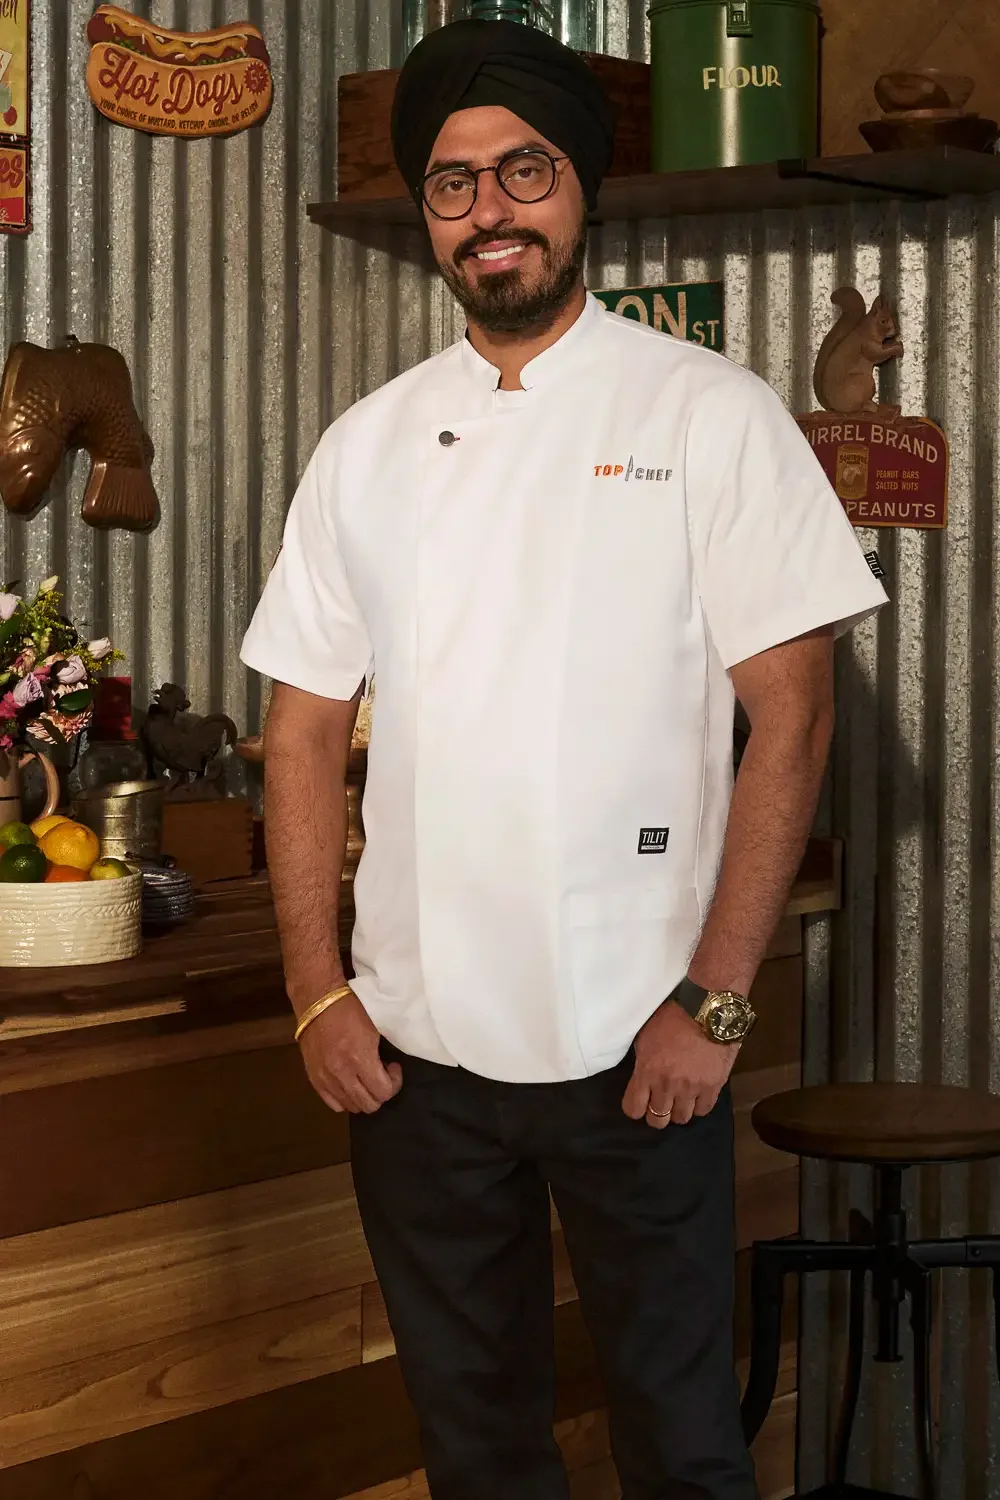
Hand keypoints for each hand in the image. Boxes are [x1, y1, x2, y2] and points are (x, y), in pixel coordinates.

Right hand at [298, 994, 401, 1113]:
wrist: (317, 1001)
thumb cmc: (350, 1009)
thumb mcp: (374, 1028)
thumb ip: (379, 1054)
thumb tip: (387, 1069)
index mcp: (360, 1058)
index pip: (383, 1092)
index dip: (394, 1083)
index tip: (393, 1067)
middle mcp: (342, 1073)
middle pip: (369, 1105)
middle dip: (381, 1092)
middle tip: (381, 1074)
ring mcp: (325, 1078)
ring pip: (351, 1107)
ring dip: (363, 1096)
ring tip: (364, 1078)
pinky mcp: (314, 1078)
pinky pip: (333, 1103)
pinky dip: (345, 1098)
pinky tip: (349, 1083)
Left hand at [623, 1000, 739, 1129]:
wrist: (708, 1010)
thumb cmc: (673, 1016)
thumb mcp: (646, 1036)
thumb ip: (643, 1061)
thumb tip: (641, 1075)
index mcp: (647, 1071)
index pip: (633, 1109)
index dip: (635, 1108)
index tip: (640, 1102)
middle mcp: (667, 1085)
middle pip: (657, 1119)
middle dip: (656, 1114)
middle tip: (660, 1103)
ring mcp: (691, 1088)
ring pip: (681, 1118)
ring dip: (678, 1110)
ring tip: (680, 1100)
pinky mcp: (713, 1087)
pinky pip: (703, 1110)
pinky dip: (699, 1105)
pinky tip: (697, 1096)